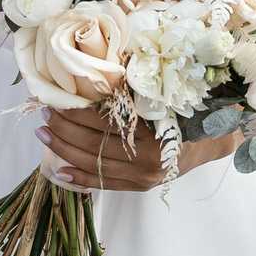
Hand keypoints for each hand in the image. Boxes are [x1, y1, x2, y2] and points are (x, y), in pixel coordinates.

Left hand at [36, 103, 233, 191]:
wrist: (212, 139)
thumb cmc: (184, 108)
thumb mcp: (160, 91)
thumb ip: (129, 85)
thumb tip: (92, 68)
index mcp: (153, 129)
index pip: (103, 122)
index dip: (76, 112)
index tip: (56, 100)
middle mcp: (148, 157)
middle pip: (94, 144)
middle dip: (63, 130)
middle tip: (43, 115)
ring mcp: (144, 175)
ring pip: (95, 165)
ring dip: (64, 150)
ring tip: (43, 135)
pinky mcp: (141, 186)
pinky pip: (105, 184)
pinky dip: (80, 178)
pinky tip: (59, 171)